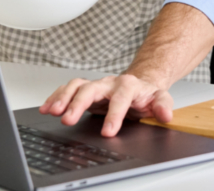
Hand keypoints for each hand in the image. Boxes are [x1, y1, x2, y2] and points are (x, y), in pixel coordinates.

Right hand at [39, 73, 173, 136]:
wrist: (140, 84)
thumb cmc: (146, 95)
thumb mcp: (160, 99)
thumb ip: (163, 106)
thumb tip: (166, 115)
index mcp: (129, 85)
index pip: (121, 98)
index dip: (114, 114)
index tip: (108, 131)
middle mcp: (110, 83)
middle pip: (92, 88)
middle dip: (79, 103)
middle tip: (68, 120)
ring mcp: (97, 85)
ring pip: (77, 86)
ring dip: (63, 97)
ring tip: (53, 111)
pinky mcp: (86, 89)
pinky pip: (69, 89)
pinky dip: (56, 96)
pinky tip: (47, 107)